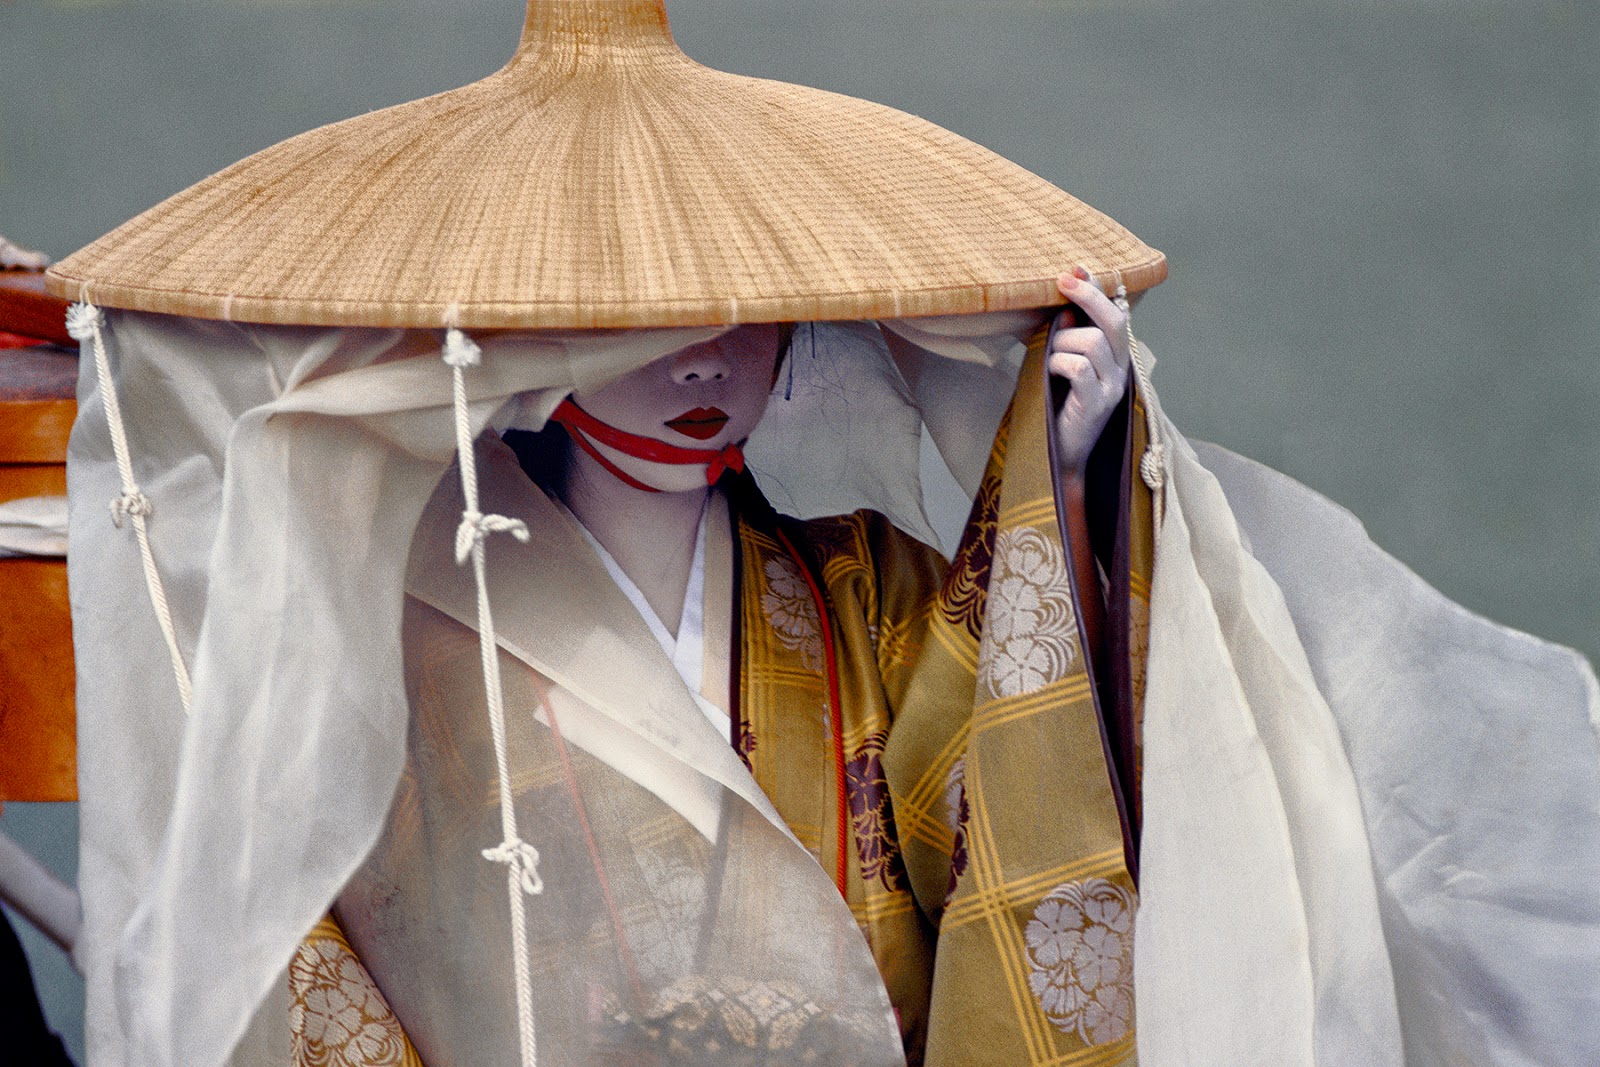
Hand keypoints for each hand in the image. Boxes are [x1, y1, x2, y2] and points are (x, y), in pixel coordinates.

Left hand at [1048, 266, 1130, 473]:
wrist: (1058, 456)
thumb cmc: (1054, 407)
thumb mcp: (1059, 364)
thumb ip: (1064, 337)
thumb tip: (1062, 305)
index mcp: (1114, 357)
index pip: (1114, 313)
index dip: (1097, 289)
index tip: (1077, 266)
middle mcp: (1120, 370)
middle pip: (1113, 320)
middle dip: (1088, 296)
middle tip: (1062, 280)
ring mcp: (1112, 388)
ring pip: (1091, 342)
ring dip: (1060, 342)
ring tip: (1046, 359)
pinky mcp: (1097, 405)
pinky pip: (1079, 368)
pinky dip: (1058, 362)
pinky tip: (1048, 372)